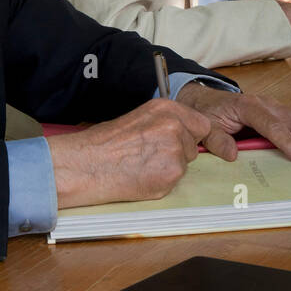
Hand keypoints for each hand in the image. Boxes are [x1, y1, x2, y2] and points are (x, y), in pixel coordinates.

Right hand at [48, 98, 211, 207]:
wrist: (89, 164)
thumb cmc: (107, 143)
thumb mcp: (140, 118)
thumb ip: (166, 122)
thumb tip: (185, 132)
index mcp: (167, 109)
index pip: (201, 124)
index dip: (191, 135)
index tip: (182, 141)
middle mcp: (175, 126)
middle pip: (194, 145)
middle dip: (180, 152)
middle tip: (153, 156)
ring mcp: (175, 150)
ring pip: (185, 164)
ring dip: (170, 167)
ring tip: (143, 166)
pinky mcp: (172, 173)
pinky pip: (176, 180)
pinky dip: (162, 181)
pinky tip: (142, 176)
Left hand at [176, 81, 290, 168]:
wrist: (208, 100)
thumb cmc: (209, 113)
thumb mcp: (205, 127)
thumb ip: (215, 140)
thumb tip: (233, 155)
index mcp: (248, 106)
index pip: (275, 125)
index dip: (290, 143)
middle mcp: (268, 105)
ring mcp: (278, 109)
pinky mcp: (282, 117)